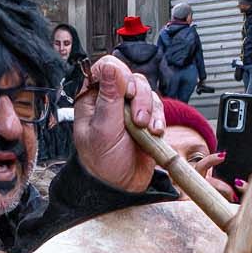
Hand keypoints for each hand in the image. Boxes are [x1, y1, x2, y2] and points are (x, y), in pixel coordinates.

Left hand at [72, 55, 166, 192]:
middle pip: (131, 78)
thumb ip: (109, 96)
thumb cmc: (102, 161)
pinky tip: (155, 132)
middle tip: (137, 119)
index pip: (104, 69)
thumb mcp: (103, 128)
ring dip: (150, 109)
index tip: (125, 92)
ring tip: (146, 129)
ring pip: (147, 92)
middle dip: (139, 97)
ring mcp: (129, 109)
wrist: (120, 186)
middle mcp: (110, 99)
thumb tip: (110, 67)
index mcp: (91, 98)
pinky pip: (157, 108)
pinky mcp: (145, 119)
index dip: (118, 75)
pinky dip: (160, 118)